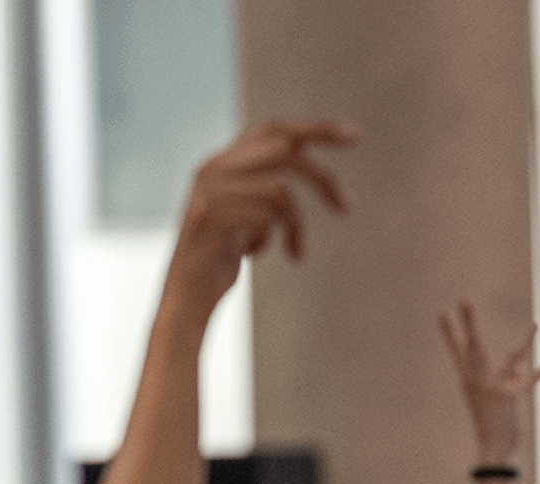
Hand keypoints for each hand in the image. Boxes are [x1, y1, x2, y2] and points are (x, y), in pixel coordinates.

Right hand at [168, 119, 355, 304]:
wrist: (184, 298)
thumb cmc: (221, 260)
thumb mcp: (247, 217)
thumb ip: (266, 188)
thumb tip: (314, 171)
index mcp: (221, 162)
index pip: (273, 129)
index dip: (315, 128)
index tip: (355, 135)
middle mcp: (212, 167)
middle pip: (285, 152)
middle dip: (323, 178)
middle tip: (347, 208)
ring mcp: (208, 190)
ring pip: (281, 190)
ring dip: (295, 226)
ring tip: (294, 251)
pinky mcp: (209, 215)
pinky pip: (265, 217)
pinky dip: (269, 240)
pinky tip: (251, 254)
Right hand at [439, 300, 539, 465]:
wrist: (493, 450)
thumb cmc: (492, 424)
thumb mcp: (497, 396)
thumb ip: (508, 375)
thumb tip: (519, 362)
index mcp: (470, 380)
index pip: (458, 352)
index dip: (450, 333)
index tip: (441, 313)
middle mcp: (478, 381)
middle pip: (473, 347)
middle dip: (468, 324)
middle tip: (463, 300)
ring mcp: (494, 387)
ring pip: (512, 359)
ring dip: (527, 343)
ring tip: (537, 324)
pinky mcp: (509, 396)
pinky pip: (530, 381)